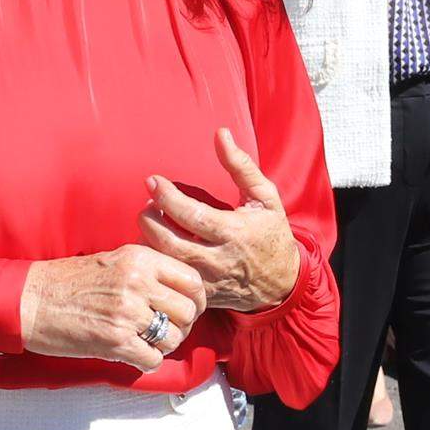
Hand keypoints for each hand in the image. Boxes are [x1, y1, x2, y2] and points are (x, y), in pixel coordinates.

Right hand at [19, 247, 207, 369]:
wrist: (30, 301)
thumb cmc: (68, 282)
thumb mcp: (113, 261)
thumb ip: (147, 270)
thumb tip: (182, 289)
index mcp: (139, 258)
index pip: (193, 280)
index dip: (196, 299)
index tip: (187, 309)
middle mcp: (137, 282)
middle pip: (188, 312)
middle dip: (182, 326)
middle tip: (166, 331)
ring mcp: (127, 312)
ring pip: (173, 338)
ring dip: (163, 346)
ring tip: (146, 343)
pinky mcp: (114, 340)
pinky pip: (152, 359)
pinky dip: (146, 362)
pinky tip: (132, 355)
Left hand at [140, 128, 300, 311]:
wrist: (282, 282)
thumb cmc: (272, 233)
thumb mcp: (265, 197)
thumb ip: (240, 166)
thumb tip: (221, 135)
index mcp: (234, 231)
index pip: (191, 214)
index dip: (166, 197)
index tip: (152, 181)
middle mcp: (219, 258)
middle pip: (171, 242)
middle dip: (150, 220)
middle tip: (147, 204)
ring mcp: (209, 280)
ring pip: (166, 264)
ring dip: (149, 241)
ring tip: (149, 221)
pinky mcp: (202, 294)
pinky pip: (172, 280)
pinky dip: (158, 262)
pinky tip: (155, 246)